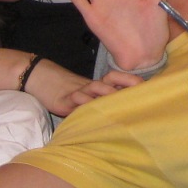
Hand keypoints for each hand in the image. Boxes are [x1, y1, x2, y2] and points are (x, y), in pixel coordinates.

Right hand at [22, 56, 136, 116]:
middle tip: (139, 92)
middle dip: (125, 84)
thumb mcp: (88, 96)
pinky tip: (91, 110)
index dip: (130, 80)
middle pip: (111, 80)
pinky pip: (76, 100)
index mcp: (99, 85)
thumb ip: (103, 100)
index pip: (117, 77)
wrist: (42, 79)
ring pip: (96, 88)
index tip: (145, 85)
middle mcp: (92, 86)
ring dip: (108, 93)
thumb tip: (125, 110)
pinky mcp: (65, 100)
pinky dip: (83, 103)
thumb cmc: (70, 93)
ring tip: (118, 99)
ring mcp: (79, 92)